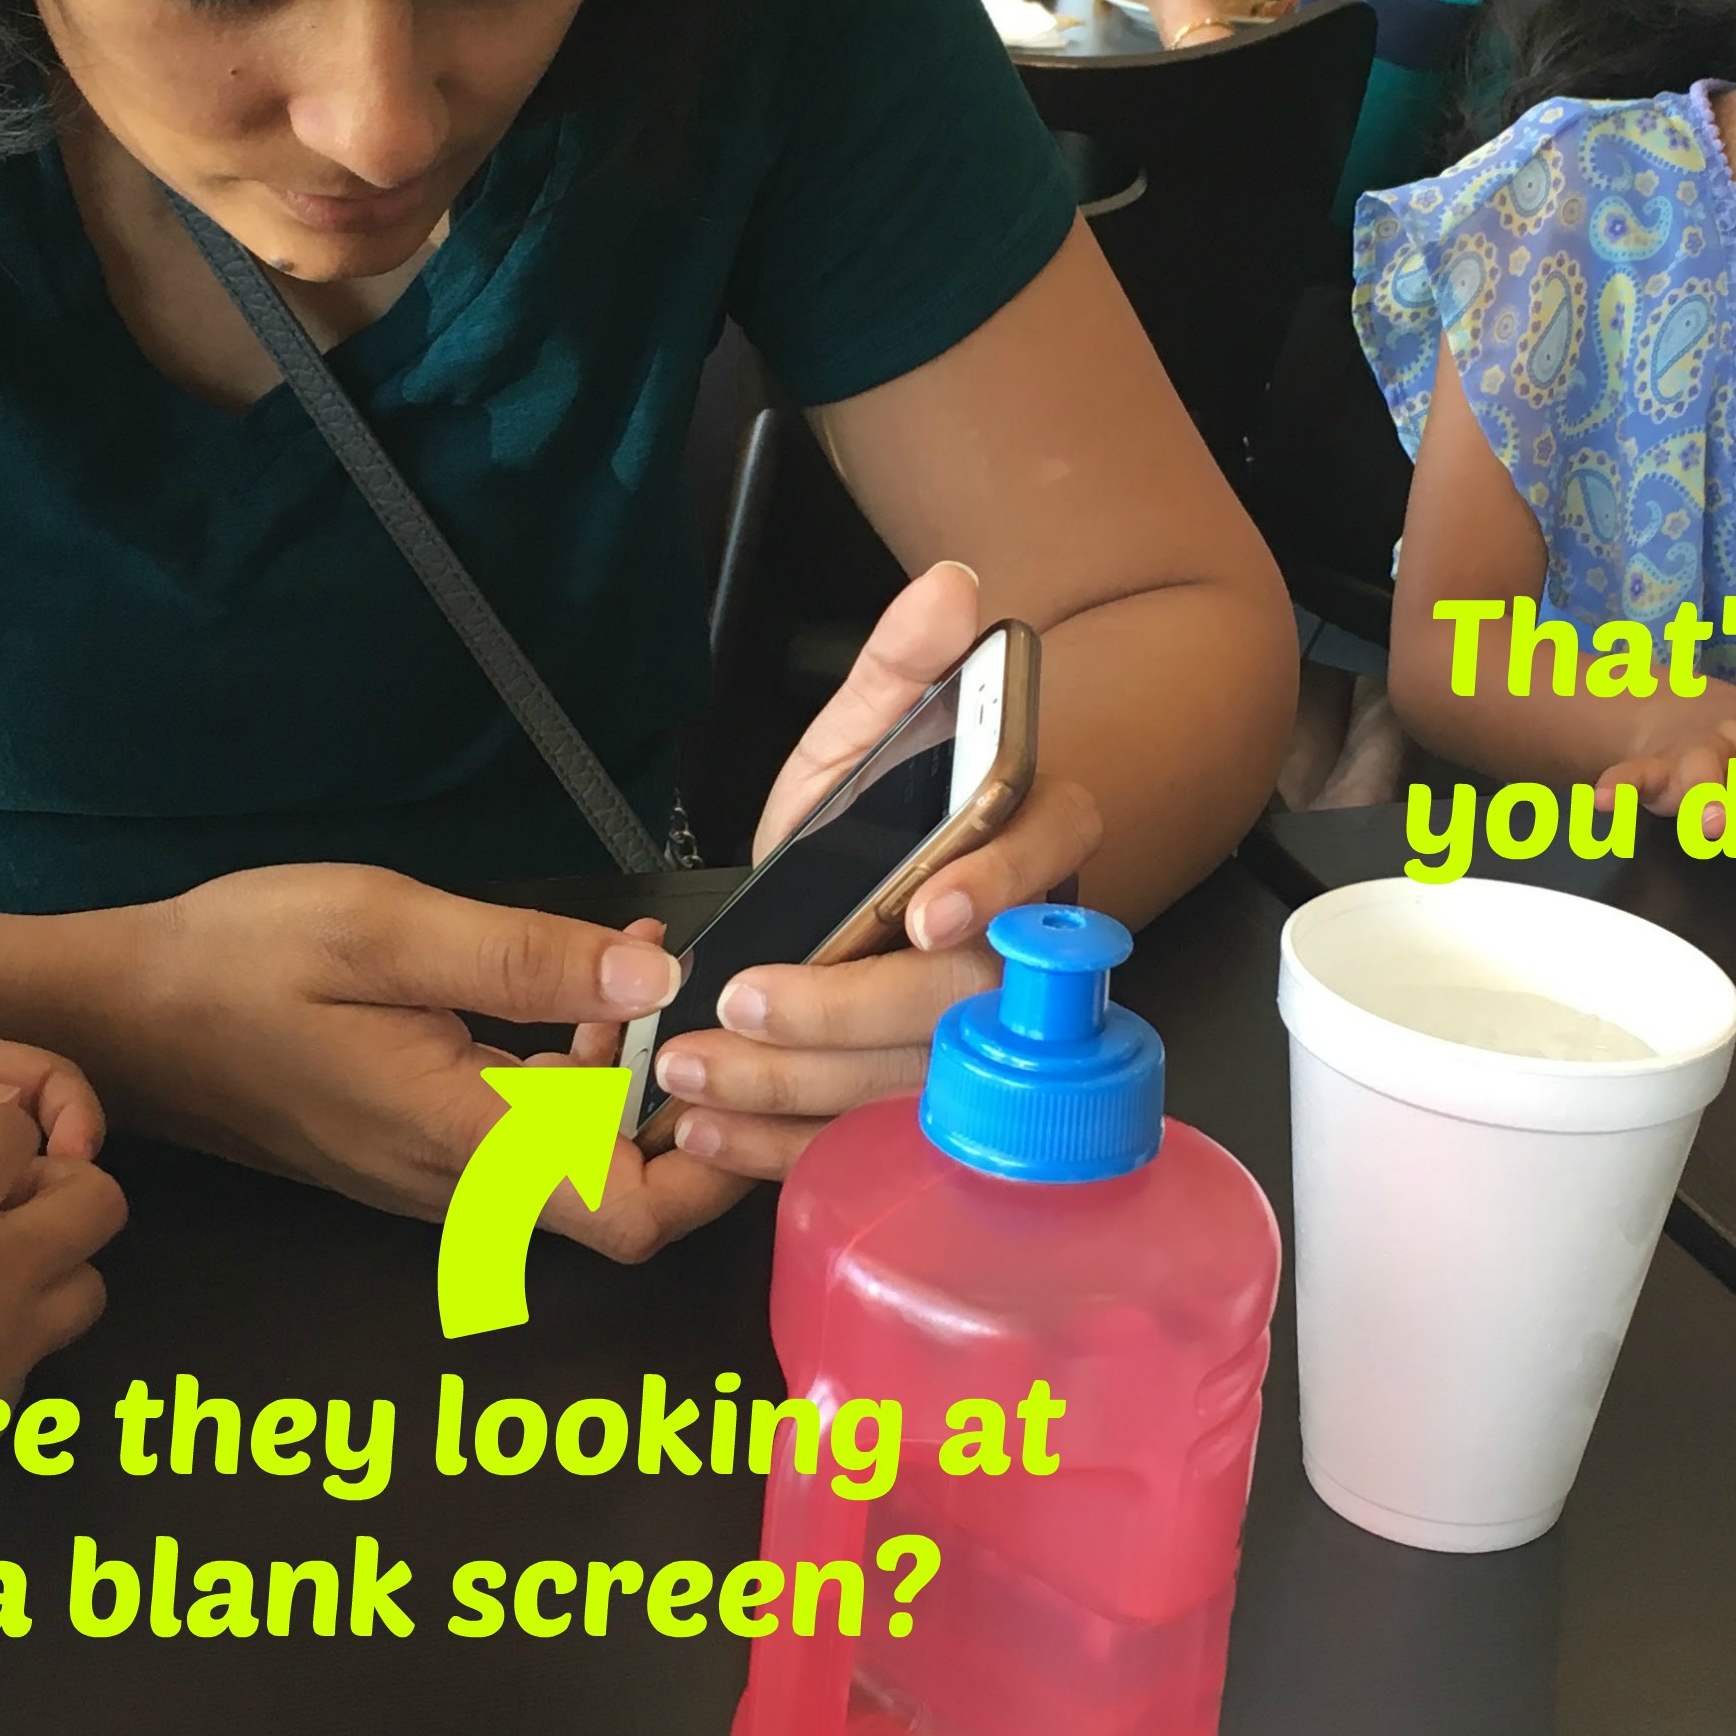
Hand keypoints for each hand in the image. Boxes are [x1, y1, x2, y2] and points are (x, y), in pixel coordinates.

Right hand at [89, 860, 735, 1261]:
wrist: (117, 1014)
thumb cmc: (235, 965)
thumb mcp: (385, 930)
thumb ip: (525, 960)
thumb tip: (656, 985)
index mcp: (463, 1139)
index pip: (630, 1217)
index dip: (709, 1162)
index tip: (733, 1066)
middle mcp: (458, 1186)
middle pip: (618, 1198)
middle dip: (681, 1107)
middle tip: (694, 998)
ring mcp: (433, 1177)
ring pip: (573, 1166)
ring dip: (625, 1081)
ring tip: (631, 971)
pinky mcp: (412, 1151)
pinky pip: (523, 1138)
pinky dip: (570, 1075)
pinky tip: (574, 991)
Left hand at [643, 562, 1105, 1178]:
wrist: (874, 886)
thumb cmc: (883, 807)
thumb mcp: (869, 729)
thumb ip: (902, 664)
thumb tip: (950, 589)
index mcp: (1030, 839)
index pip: (1041, 858)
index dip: (989, 892)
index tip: (923, 910)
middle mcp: (1018, 948)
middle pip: (961, 997)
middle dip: (844, 1011)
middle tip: (745, 1002)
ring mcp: (975, 1037)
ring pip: (911, 1079)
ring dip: (794, 1087)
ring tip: (694, 1072)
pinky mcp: (920, 1101)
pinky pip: (868, 1138)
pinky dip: (782, 1147)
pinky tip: (713, 1132)